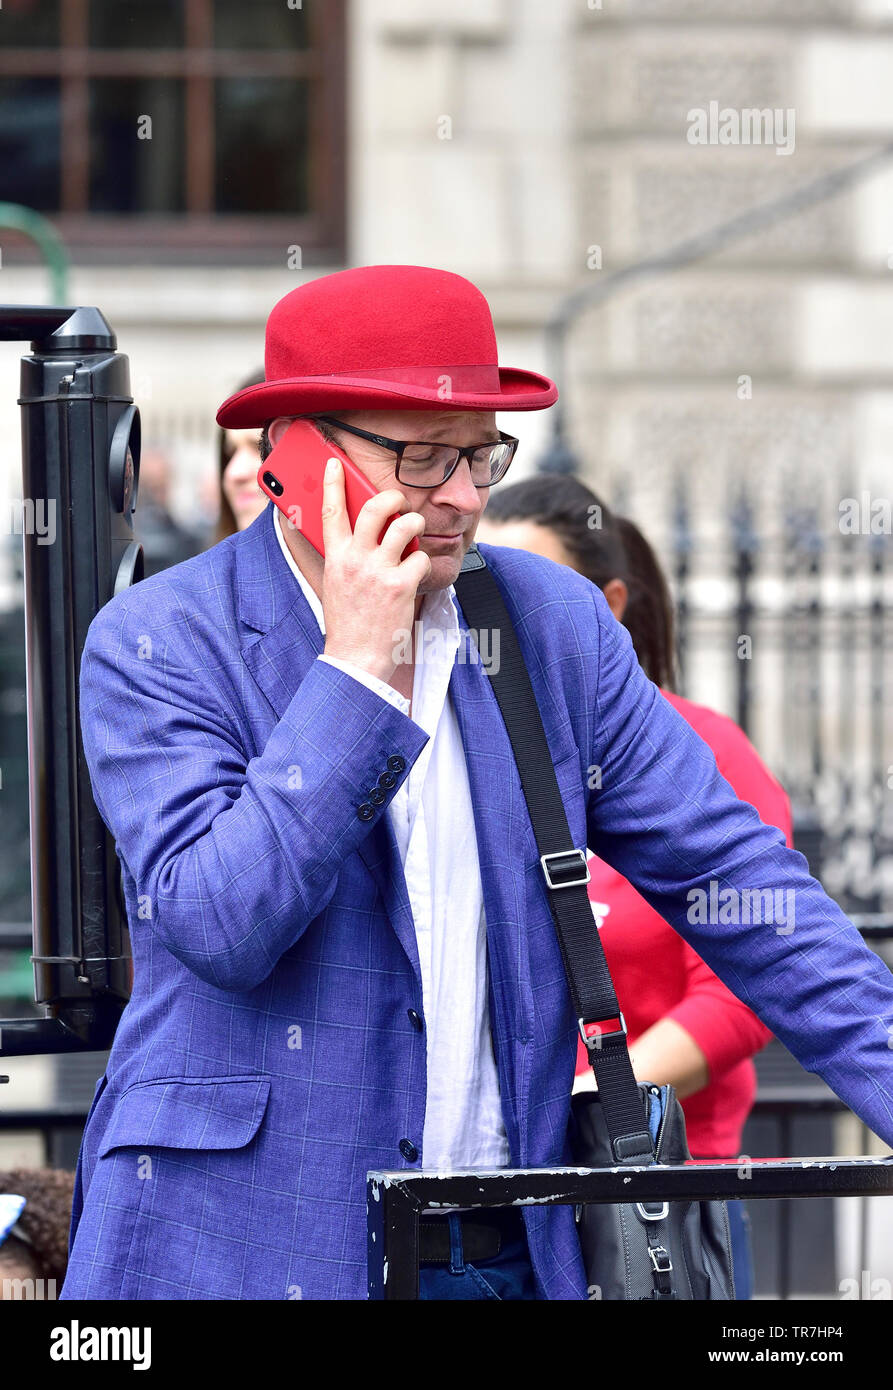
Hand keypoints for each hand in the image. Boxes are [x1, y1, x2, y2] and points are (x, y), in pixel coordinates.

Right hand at [320, 457, 430, 684]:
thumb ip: (346, 557)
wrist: (356, 657)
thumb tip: (359, 536)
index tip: (335, 463)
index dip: (332, 482)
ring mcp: (378, 571)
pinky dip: (423, 563)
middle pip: (375, 507)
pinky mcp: (401, 584)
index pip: (331, 511)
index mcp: (335, 557)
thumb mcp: (336, 584)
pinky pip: (421, 557)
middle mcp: (355, 559)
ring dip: (416, 525)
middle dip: (392, 496)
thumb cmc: (348, 622)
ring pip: (406, 525)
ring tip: (414, 535)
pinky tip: (417, 574)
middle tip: (399, 501)